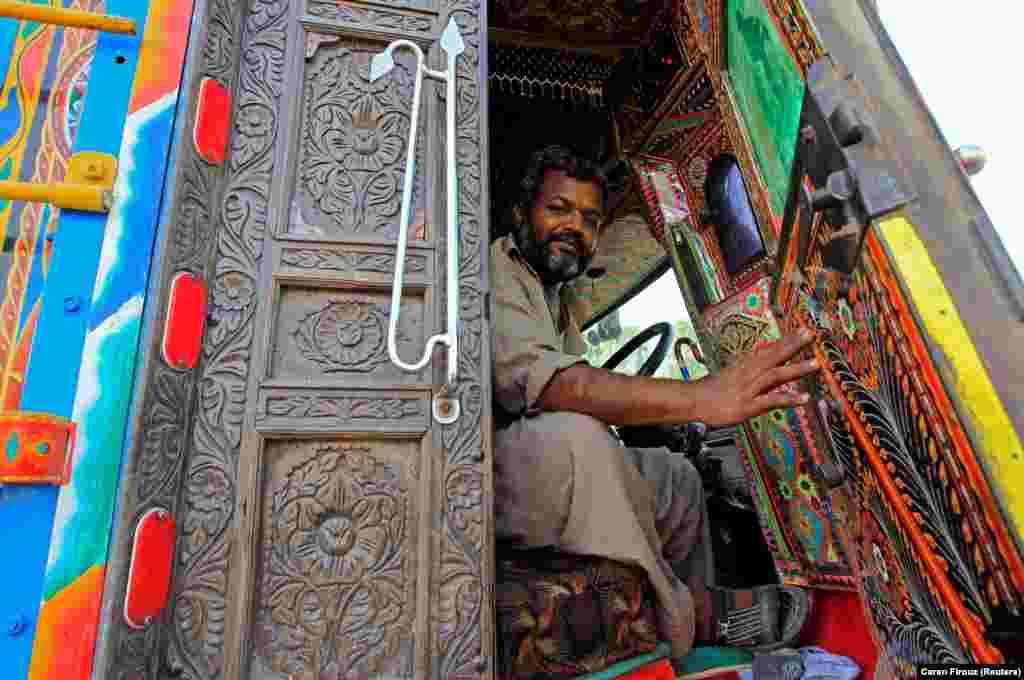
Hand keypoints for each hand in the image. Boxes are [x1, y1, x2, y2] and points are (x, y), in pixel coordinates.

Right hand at [695, 328, 818, 427]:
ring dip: (796, 369)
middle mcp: (749, 373)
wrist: (693, 401)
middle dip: (793, 345)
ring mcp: (749, 389)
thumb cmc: (711, 389)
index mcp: (745, 365)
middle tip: (810, 335)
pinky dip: (788, 398)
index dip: (787, 340)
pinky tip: (803, 398)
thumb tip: (765, 365)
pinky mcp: (748, 405)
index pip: (769, 349)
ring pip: (775, 375)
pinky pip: (771, 400)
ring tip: (815, 364)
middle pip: (773, 356)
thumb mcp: (731, 375)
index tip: (803, 331)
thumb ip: (750, 372)